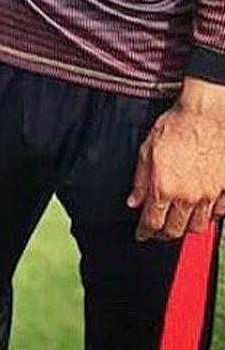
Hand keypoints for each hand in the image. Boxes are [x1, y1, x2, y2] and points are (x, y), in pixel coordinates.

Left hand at [128, 78, 224, 240]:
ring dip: (186, 227)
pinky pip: (219, 214)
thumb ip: (140, 180)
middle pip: (175, 230)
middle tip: (157, 231)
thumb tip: (133, 200)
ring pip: (198, 226)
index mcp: (165, 187)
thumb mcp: (147, 150)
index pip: (152, 222)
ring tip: (178, 222)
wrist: (207, 115)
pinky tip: (202, 210)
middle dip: (163, 234)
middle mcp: (188, 196)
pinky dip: (210, 216)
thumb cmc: (177, 126)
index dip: (144, 232)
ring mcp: (210, 195)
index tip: (141, 234)